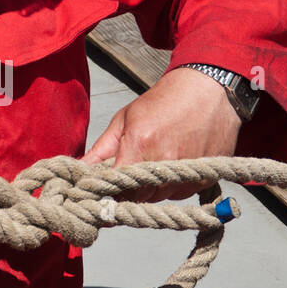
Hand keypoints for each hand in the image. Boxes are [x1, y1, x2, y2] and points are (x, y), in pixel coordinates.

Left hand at [82, 66, 241, 201]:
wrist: (209, 89)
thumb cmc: (162, 102)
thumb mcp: (125, 119)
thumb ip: (100, 150)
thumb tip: (77, 169)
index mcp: (140, 144)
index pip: (116, 187)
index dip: (107, 192)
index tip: (103, 191)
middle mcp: (164, 161)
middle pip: (137, 197)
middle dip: (128, 192)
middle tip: (128, 177)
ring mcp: (187, 172)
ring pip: (158, 198)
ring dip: (150, 190)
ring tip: (153, 164)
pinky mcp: (204, 178)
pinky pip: (179, 194)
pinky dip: (171, 186)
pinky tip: (172, 164)